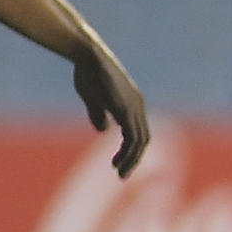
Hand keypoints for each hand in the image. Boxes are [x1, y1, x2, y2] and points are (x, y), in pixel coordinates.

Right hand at [73, 35, 149, 176]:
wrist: (88, 56)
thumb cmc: (88, 73)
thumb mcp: (93, 98)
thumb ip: (99, 113)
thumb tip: (104, 130)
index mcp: (132, 102)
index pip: (138, 131)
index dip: (131, 149)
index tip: (117, 163)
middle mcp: (138, 105)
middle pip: (143, 138)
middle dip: (134, 158)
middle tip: (121, 174)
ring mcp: (134, 107)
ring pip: (140, 141)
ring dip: (131, 160)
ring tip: (119, 173)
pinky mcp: (126, 110)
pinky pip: (133, 137)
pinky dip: (128, 153)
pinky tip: (117, 162)